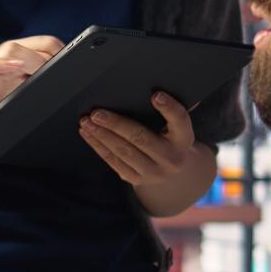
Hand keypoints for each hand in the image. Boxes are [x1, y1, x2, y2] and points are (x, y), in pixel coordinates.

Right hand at [0, 37, 65, 139]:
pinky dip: (1, 65)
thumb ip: (43, 82)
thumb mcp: (29, 94)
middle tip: (59, 72)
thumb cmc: (3, 108)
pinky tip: (16, 67)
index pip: (45, 44)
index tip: (73, 63)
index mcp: (20, 56)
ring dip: (31, 59)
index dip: (60, 51)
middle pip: (30, 45)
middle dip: (47, 57)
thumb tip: (72, 80)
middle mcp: (5, 56)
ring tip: (42, 70)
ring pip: (11, 49)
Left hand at [79, 92, 197, 189]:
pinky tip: (88, 134)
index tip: (155, 95)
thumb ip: (168, 111)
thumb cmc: (170, 139)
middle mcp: (171, 158)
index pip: (180, 120)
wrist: (174, 173)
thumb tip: (153, 92)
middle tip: (97, 113)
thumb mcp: (176, 127)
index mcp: (184, 138)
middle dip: (116, 125)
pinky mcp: (136, 179)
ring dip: (101, 135)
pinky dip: (98, 146)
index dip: (169, 108)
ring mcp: (153, 172)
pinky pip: (113, 161)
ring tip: (86, 122)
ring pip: (123, 151)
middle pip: (141, 138)